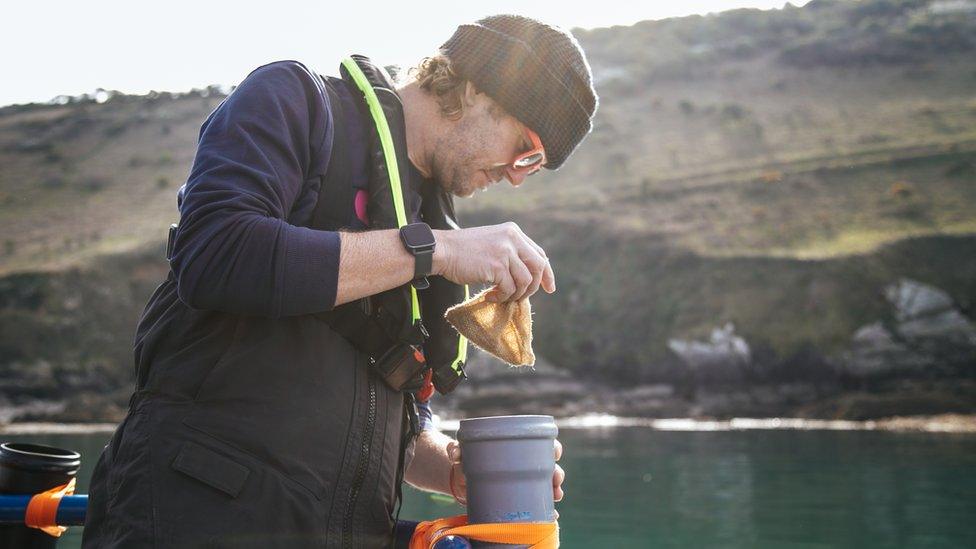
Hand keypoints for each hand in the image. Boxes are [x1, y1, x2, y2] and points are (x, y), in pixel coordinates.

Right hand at [433, 222, 555, 302]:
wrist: (442, 250)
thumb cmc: (463, 251)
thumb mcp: (492, 243)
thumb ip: (511, 253)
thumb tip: (528, 276)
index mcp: (513, 232)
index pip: (540, 254)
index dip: (547, 273)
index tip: (549, 288)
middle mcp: (512, 239)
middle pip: (538, 267)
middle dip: (534, 287)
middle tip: (521, 298)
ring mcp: (505, 252)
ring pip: (525, 281)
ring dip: (514, 294)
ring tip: (499, 296)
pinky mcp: (497, 266)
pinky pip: (509, 289)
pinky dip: (501, 297)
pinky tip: (489, 296)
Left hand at [446, 439, 564, 516]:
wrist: (462, 478)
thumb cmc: (466, 459)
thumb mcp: (462, 452)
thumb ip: (456, 449)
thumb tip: (455, 452)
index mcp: (516, 446)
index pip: (541, 443)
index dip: (553, 447)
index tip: (555, 453)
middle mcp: (526, 463)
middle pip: (549, 466)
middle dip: (557, 473)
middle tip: (556, 479)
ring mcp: (524, 481)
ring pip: (547, 484)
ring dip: (554, 490)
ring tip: (555, 495)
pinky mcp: (519, 497)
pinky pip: (536, 503)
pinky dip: (545, 510)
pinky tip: (552, 515)